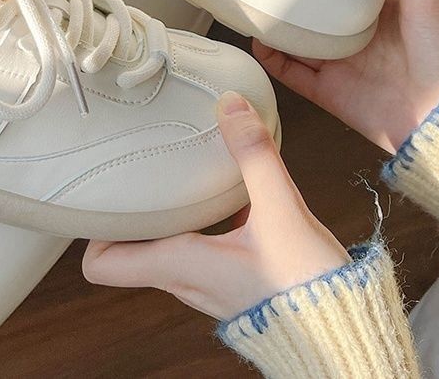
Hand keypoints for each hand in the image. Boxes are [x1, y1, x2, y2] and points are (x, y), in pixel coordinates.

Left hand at [83, 92, 348, 319]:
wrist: (347, 332)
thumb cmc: (310, 286)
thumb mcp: (279, 210)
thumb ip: (253, 154)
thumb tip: (230, 106)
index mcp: (180, 266)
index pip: (103, 265)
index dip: (91, 230)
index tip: (96, 193)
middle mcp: (186, 282)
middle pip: (130, 251)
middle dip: (129, 212)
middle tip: (131, 169)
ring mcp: (209, 287)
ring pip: (165, 249)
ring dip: (164, 216)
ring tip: (170, 174)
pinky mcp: (235, 283)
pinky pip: (198, 250)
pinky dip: (197, 224)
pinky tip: (220, 194)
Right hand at [253, 0, 438, 153]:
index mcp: (379, 11)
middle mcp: (356, 37)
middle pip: (312, 11)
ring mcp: (339, 65)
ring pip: (295, 40)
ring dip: (274, 26)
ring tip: (252, 6)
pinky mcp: (327, 92)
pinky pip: (290, 74)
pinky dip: (271, 60)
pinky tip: (258, 42)